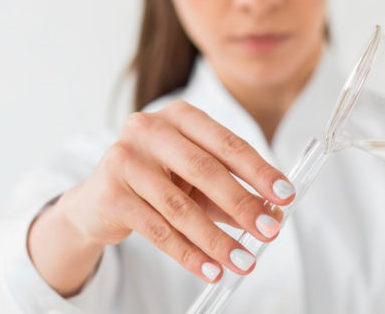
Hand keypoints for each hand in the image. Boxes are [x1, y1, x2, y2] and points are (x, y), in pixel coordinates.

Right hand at [32, 100, 293, 291]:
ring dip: (217, 239)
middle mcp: (149, 129)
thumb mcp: (198, 184)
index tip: (286, 195)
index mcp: (179, 116)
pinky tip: (210, 269)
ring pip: (180, 206)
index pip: (227, 143)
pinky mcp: (110, 193)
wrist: (98, 202)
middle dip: (242, 204)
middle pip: (205, 170)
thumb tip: (272, 216)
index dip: (259, 171)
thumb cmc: (158, 183)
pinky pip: (157, 230)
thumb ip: (232, 194)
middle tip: (270, 231)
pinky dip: (188, 254)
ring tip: (244, 262)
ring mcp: (125, 158)